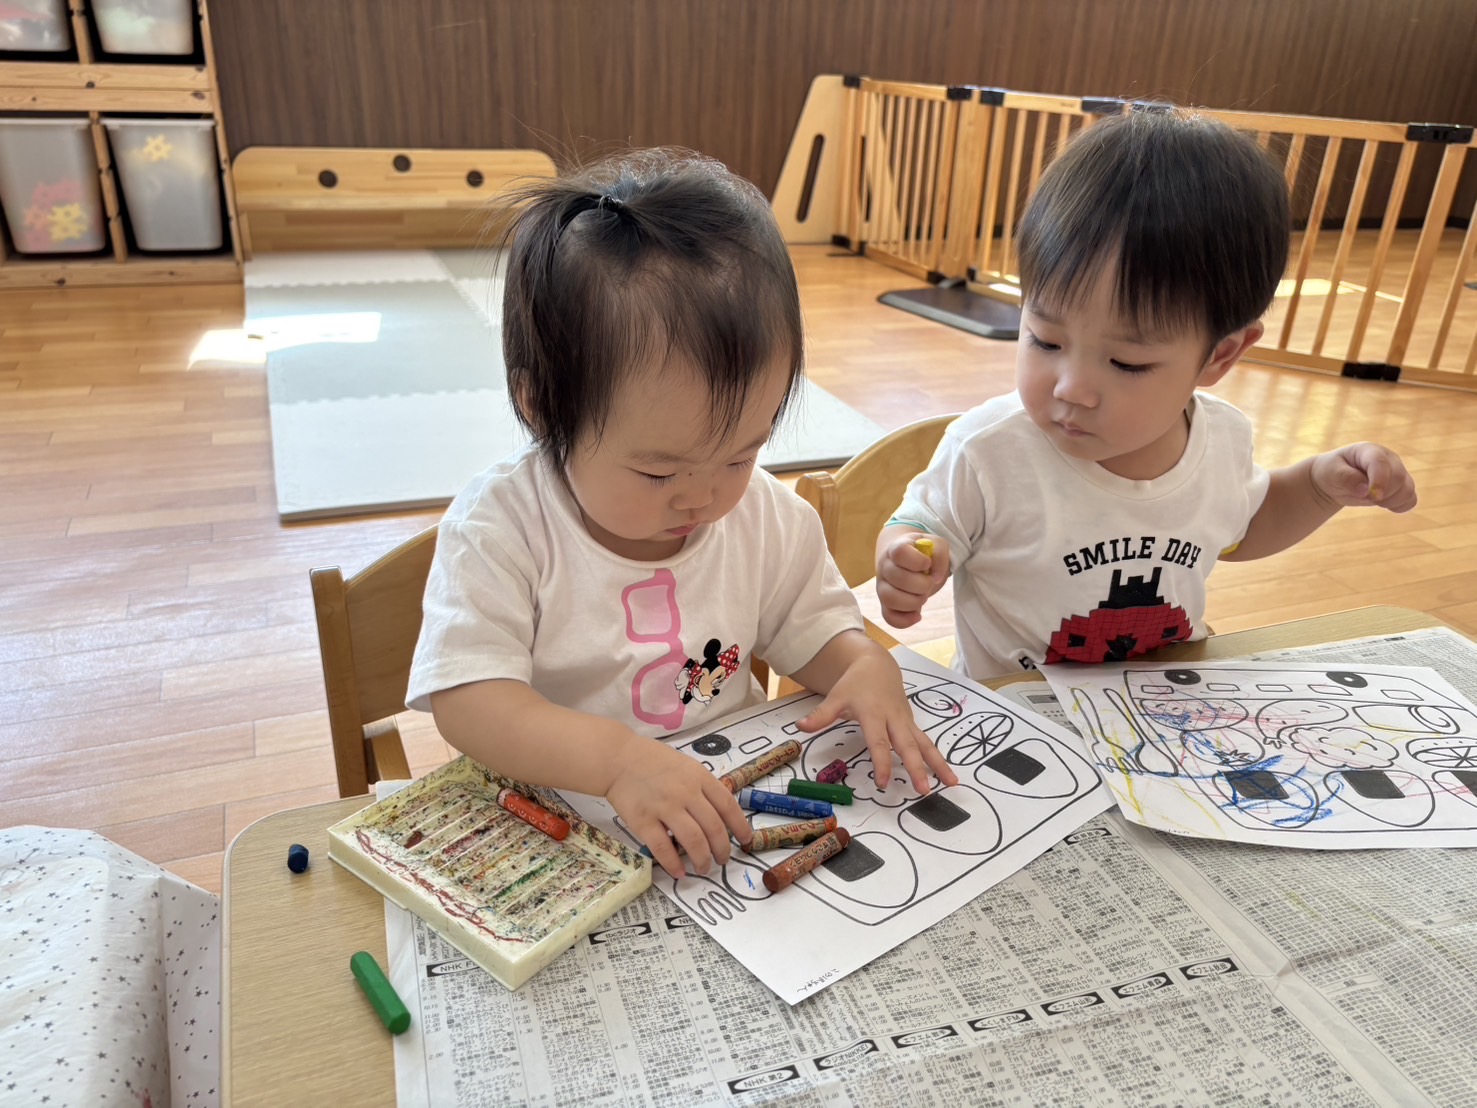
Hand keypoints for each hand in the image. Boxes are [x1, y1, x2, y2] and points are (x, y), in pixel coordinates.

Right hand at [605, 734, 752, 880]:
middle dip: (722, 849)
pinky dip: (673, 863)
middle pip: (713, 828)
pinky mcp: (643, 820)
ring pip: (693, 840)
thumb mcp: (686, 765)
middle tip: (722, 860)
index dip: (740, 826)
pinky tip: (679, 872)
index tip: (745, 840)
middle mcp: (685, 792)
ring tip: (704, 868)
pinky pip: (662, 848)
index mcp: (699, 777)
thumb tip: (721, 813)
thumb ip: (703, 786)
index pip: (728, 805)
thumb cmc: (653, 761)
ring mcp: (664, 807)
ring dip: (702, 860)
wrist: (617, 758)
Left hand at [794, 648, 958, 792]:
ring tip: (951, 783)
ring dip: (938, 764)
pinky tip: (948, 776)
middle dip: (917, 767)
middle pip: (907, 745)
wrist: (877, 665)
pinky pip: (927, 743)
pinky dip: (938, 758)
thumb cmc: (855, 684)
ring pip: (925, 744)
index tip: (883, 783)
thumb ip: (821, 715)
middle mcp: (894, 718)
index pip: (879, 741)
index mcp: (874, 713)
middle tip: (923, 790)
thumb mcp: (836, 697)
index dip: (882, 762)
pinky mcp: (912, 724)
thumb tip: (800, 727)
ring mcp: (906, 721)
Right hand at [876, 532, 950, 628]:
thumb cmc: (923, 553)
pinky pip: (889, 617)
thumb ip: (940, 555)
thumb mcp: (936, 545)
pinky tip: (918, 615)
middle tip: (929, 582)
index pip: (899, 553)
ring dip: (914, 602)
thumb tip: (935, 577)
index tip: (928, 563)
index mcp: (896, 548)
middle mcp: (885, 567)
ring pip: (890, 599)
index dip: (917, 561)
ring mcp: (882, 587)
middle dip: (922, 584)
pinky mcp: (885, 604)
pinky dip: (905, 621)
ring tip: (923, 596)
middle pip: (898, 578)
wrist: (907, 561)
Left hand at [1310, 443, 1416, 512]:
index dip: (1379, 481)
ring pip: (1408, 490)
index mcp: (1369, 451)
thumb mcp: (1332, 472)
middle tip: (1363, 496)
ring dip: (1390, 501)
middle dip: (1381, 494)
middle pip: (1398, 478)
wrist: (1337, 479)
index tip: (1372, 496)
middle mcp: (1388, 459)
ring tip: (1371, 500)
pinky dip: (1400, 506)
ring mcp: (1398, 472)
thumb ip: (1346, 478)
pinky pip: (1411, 499)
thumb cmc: (1333, 472)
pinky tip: (1385, 505)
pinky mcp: (1401, 486)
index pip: (1380, 462)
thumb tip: (1365, 490)